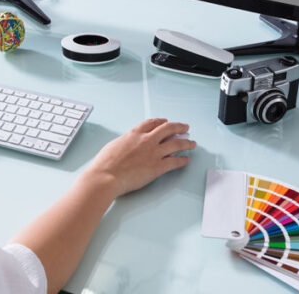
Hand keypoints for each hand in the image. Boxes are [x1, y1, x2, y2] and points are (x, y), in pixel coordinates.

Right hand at [80, 118, 194, 196]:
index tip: (166, 122)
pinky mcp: (157, 167)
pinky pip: (175, 162)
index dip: (161, 122)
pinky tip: (186, 159)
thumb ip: (126, 142)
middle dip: (179, 127)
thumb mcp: (114, 144)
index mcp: (135, 133)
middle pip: (168, 129)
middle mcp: (147, 140)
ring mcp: (153, 153)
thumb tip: (128, 144)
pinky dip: (182, 160)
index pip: (152, 123)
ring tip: (192, 143)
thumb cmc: (105, 163)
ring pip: (176, 144)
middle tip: (185, 128)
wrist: (106, 176)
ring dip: (186, 143)